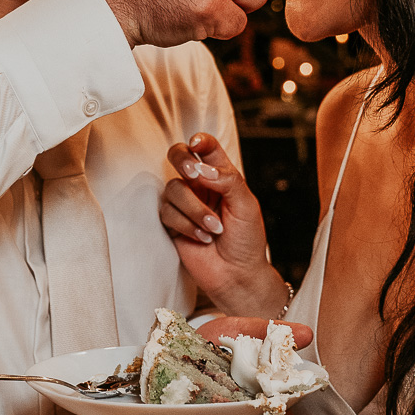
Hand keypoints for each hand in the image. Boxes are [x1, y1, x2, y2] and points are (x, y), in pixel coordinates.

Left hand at [154, 315, 313, 414]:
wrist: (171, 341)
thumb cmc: (212, 338)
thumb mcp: (240, 329)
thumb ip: (269, 332)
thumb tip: (308, 333)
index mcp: (248, 395)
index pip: (265, 410)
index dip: (267, 409)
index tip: (265, 402)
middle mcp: (228, 414)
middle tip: (231, 409)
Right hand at [160, 133, 286, 312]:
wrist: (237, 274)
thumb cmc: (246, 240)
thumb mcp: (246, 204)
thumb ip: (227, 180)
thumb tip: (202, 169)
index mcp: (221, 176)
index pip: (207, 148)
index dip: (200, 140)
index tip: (197, 144)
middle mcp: (200, 186)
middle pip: (178, 156)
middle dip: (182, 160)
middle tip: (192, 173)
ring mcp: (185, 204)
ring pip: (173, 189)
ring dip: (195, 209)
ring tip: (214, 228)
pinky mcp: (173, 223)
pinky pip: (167, 213)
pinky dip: (187, 225)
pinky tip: (203, 238)